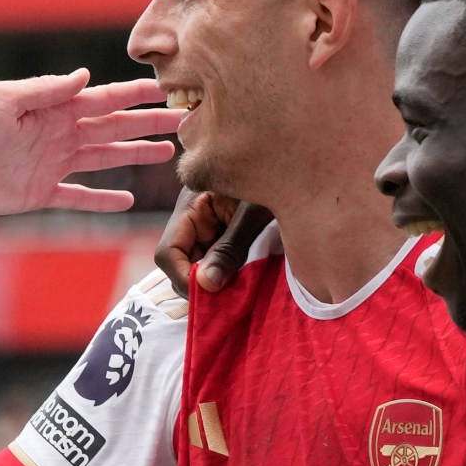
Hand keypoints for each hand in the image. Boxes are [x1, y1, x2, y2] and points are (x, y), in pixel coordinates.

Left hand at [0, 72, 183, 215]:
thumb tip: (86, 76)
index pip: (104, 100)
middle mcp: (58, 134)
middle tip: (182, 122)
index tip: (165, 93)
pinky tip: (126, 201)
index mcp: (53, 109)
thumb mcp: (6, 100)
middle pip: (113, 129)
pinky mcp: (40, 193)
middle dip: (147, 125)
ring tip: (166, 155)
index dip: (135, 97)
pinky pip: (78, 197)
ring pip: (104, 159)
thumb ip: (47, 91)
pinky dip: (102, 199)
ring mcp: (52, 164)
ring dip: (134, 156)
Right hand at [155, 189, 273, 294]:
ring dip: (216, 282)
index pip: (168, 252)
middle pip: (180, 264)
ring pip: (198, 267)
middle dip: (201, 284)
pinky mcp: (224, 235)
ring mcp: (207, 228)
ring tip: (242, 288)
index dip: (183, 278)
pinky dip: (227, 275)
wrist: (297, 168)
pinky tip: (246, 279)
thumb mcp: (253, 215)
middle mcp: (193, 219)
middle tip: (231, 297)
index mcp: (191, 205)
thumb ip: (229, 248)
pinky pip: (217, 262)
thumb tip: (205, 284)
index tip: (211, 295)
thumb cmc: (276, 179)